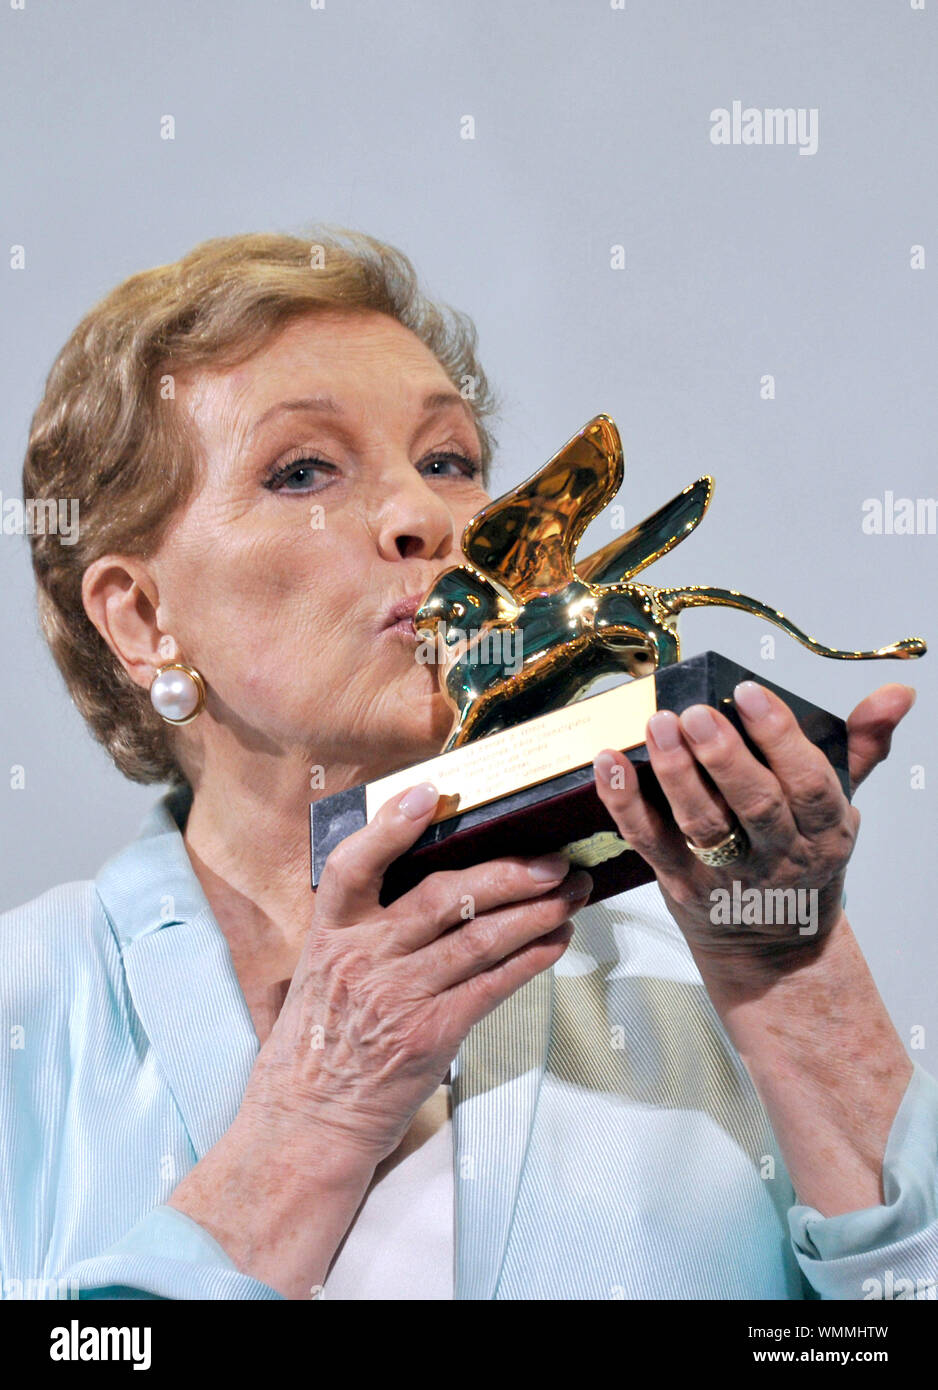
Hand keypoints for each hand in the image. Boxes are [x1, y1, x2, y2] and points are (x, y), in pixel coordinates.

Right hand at [238, 783, 591, 1170]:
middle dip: (508, 872)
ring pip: (479, 938)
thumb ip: (363, 925)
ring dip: (535, 912)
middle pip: (443, 897)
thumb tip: (425, 874)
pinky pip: (492, 985)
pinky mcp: (431, 1034)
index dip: (390, 826)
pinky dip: (530, 959)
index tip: (429, 794)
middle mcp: (365, 958)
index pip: (352, 865)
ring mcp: (399, 996)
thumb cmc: (319, 1041)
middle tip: (553, 858)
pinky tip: (556, 940)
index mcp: (330, 934)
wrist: (308, 1122)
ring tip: (572, 892)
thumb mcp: (321, 970)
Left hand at [592, 680, 915, 973]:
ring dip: (676, 774)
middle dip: (724, 757)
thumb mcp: (839, 804)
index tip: (750, 693)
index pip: (810, 784)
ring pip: (701, 826)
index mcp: (823, 831)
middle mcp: (777, 855)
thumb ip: (862, 744)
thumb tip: (896, 695)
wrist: (773, 945)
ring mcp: (725, 873)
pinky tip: (608, 762)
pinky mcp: (678, 882)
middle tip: (696, 712)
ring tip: (657, 726)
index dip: (782, 739)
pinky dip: (624, 802)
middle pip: (755, 806)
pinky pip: (648, 841)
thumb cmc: (801, 856)